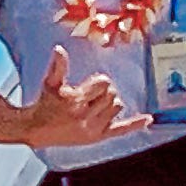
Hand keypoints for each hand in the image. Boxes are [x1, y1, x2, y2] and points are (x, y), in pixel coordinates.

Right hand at [21, 47, 149, 147]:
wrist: (37, 129)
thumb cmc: (45, 103)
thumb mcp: (50, 83)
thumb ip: (58, 66)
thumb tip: (59, 48)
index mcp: (75, 100)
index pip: (103, 83)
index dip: (99, 80)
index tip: (91, 83)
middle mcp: (85, 116)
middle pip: (112, 95)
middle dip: (105, 91)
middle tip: (92, 94)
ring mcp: (93, 128)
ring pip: (118, 107)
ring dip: (112, 102)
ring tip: (97, 104)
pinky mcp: (97, 137)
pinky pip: (121, 130)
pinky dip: (135, 124)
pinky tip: (149, 119)